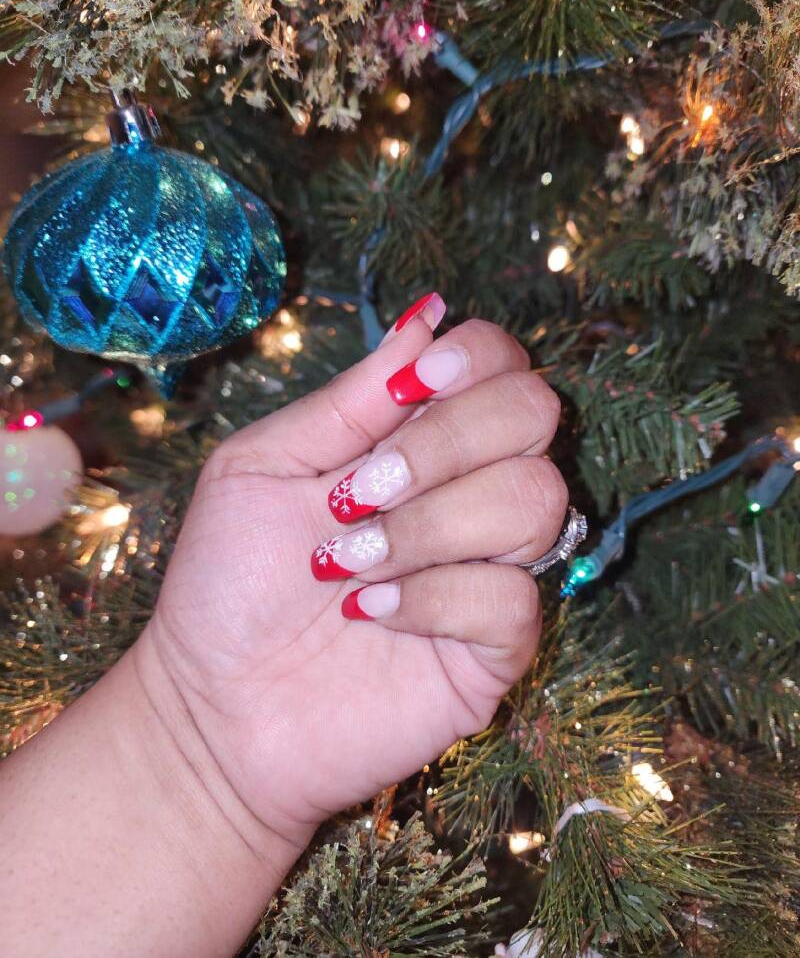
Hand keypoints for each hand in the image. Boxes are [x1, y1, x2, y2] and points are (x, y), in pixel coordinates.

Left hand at [140, 295, 566, 850]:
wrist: (215, 705)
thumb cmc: (231, 580)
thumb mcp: (265, 465)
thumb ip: (350, 399)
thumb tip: (428, 314)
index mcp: (418, 439)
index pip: (500, 365)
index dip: (476, 359)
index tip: (412, 388)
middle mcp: (468, 491)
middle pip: (533, 414)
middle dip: (445, 443)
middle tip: (357, 494)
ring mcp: (490, 568)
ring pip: (534, 500)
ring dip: (430, 524)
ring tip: (348, 563)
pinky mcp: (496, 647)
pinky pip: (513, 598)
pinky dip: (435, 598)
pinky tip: (372, 614)